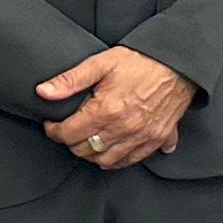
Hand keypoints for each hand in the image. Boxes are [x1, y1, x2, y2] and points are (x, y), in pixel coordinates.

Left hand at [37, 45, 197, 169]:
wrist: (179, 64)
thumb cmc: (141, 61)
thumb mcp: (101, 63)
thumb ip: (70, 79)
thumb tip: (43, 92)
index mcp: (107, 109)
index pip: (69, 134)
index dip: (54, 130)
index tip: (52, 124)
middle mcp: (125, 127)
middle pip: (85, 150)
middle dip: (71, 142)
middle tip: (69, 130)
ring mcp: (143, 135)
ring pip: (107, 160)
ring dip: (92, 154)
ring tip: (88, 141)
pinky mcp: (158, 138)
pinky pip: (132, 160)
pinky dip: (118, 159)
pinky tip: (112, 149)